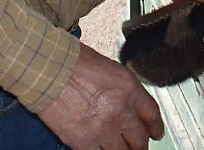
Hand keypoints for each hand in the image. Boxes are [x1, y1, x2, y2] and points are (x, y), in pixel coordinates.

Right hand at [37, 43, 163, 149]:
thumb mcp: (110, 69)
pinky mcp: (84, 142)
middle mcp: (121, 111)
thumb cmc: (72, 63)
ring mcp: (103, 129)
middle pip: (140, 139)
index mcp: (129, 89)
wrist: (47, 71)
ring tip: (119, 149)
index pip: (152, 114)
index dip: (156, 127)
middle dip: (140, 144)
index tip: (156, 133)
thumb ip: (122, 91)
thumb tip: (128, 106)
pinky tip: (99, 148)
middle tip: (138, 146)